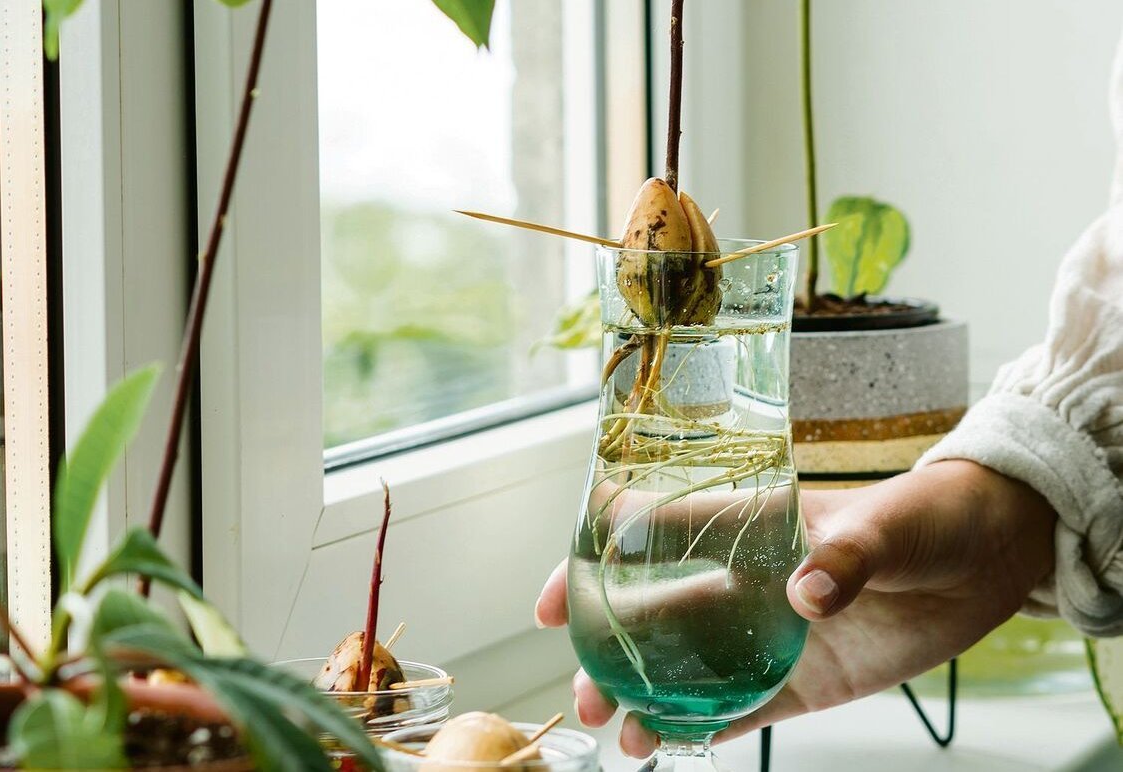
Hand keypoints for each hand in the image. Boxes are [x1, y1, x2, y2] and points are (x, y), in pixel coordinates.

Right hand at [535, 460, 1055, 756]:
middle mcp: (744, 582)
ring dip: (646, 698)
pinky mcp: (805, 678)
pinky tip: (667, 746)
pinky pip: (743, 707)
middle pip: (654, 616)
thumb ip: (847, 556)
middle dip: (607, 651)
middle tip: (582, 690)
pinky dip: (703, 728)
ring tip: (617, 732)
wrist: (989, 557)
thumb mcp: (890, 525)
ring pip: (689, 669)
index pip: (651, 536)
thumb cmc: (930, 515)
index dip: (591, 561)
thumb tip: (807, 594)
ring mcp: (770, 633)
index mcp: (748, 527)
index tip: (551, 598)